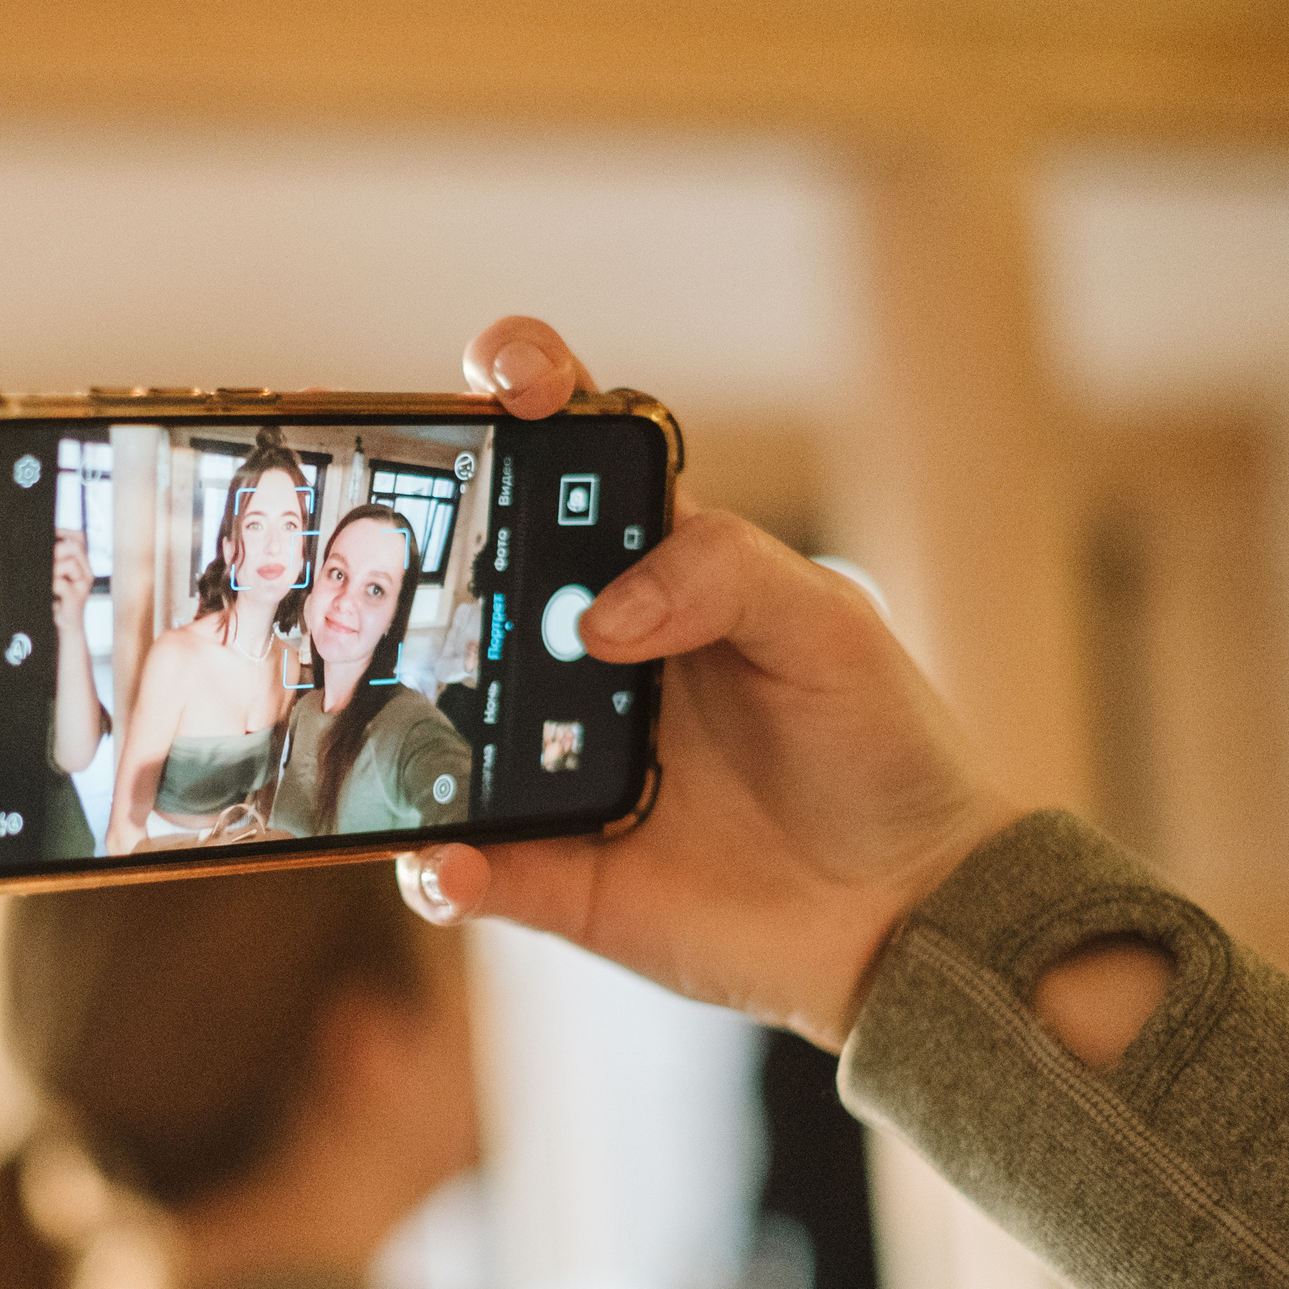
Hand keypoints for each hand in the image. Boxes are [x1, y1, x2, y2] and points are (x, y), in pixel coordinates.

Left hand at [51, 529, 92, 632]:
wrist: (65, 627)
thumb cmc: (57, 598)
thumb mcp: (55, 574)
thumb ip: (55, 558)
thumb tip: (41, 540)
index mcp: (82, 563)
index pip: (78, 537)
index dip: (62, 532)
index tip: (49, 537)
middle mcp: (86, 572)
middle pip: (74, 546)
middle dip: (56, 550)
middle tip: (47, 564)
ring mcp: (83, 585)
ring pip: (69, 564)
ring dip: (53, 569)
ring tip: (49, 579)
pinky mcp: (76, 599)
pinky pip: (61, 584)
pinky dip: (52, 585)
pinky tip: (50, 591)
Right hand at [406, 316, 1025, 1049]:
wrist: (910, 911)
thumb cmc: (880, 747)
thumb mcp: (828, 625)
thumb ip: (725, 573)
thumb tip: (596, 617)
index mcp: (648, 568)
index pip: (564, 458)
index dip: (525, 390)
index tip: (512, 377)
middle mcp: (577, 657)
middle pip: (463, 580)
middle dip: (404, 541)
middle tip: (379, 532)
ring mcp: (549, 764)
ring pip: (432, 723)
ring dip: (395, 708)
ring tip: (384, 704)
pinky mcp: (551, 871)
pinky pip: (464, 868)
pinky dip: (441, 868)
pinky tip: (451, 862)